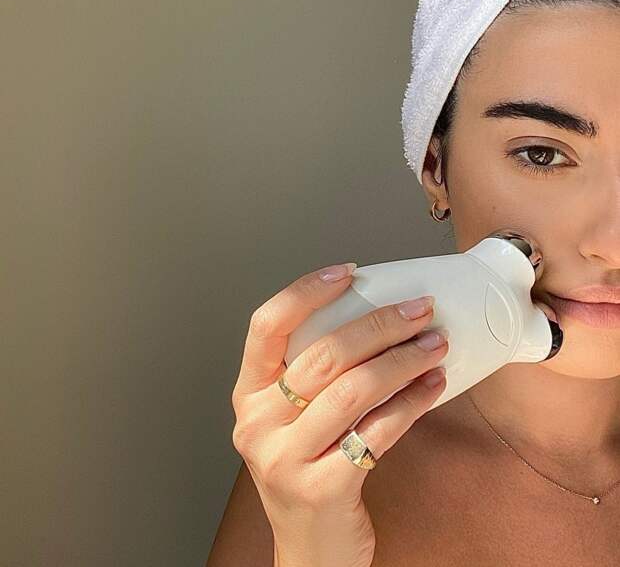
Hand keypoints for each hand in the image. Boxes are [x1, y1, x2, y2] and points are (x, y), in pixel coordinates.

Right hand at [231, 263, 447, 566]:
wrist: (311, 551)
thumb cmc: (309, 471)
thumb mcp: (295, 420)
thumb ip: (316, 377)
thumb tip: (377, 316)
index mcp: (249, 395)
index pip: (267, 326)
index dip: (306, 292)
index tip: (349, 272)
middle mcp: (258, 423)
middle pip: (322, 354)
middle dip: (379, 324)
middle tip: (419, 308)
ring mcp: (284, 458)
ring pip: (353, 389)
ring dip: (403, 359)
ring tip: (435, 343)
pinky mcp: (321, 488)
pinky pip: (377, 431)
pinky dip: (412, 402)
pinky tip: (433, 385)